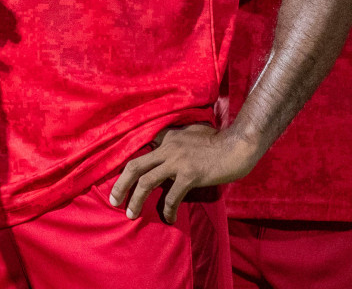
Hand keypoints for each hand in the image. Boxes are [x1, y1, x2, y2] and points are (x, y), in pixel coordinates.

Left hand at [109, 124, 260, 223]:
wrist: (238, 144)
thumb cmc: (218, 140)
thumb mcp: (191, 132)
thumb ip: (176, 139)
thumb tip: (163, 148)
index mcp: (167, 136)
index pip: (140, 149)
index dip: (127, 166)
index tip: (119, 180)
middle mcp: (168, 147)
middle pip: (135, 166)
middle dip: (120, 185)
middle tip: (113, 200)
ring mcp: (178, 161)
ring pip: (147, 182)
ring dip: (136, 200)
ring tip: (131, 214)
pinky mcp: (190, 175)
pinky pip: (172, 196)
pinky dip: (168, 210)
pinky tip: (168, 219)